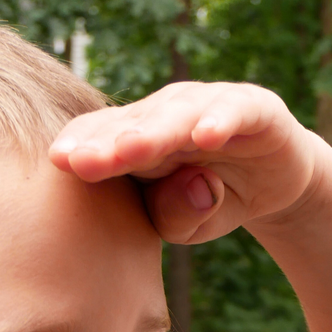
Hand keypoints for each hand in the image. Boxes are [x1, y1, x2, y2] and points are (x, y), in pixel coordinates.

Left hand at [49, 82, 317, 244]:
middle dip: (106, 144)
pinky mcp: (254, 109)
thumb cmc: (212, 202)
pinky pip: (234, 111)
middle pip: (131, 127)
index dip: (83, 147)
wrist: (272, 185)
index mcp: (137, 139)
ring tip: (132, 151)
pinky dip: (220, 120)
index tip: (60, 164)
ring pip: (177, 115)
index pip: (102, 138)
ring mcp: (209, 107)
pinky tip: (205, 135)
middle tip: (81, 161)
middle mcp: (166, 115)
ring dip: (155, 132)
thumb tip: (191, 187)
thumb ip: (176, 215)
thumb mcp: (188, 224)